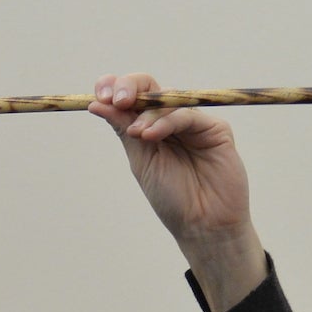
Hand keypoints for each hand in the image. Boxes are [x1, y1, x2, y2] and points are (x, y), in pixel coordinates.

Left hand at [89, 72, 266, 311]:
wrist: (203, 224)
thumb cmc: (172, 199)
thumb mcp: (141, 161)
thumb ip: (123, 130)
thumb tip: (96, 104)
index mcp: (150, 128)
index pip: (132, 97)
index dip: (115, 88)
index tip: (99, 95)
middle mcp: (170, 121)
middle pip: (149, 87)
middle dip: (129, 87)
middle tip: (116, 100)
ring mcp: (193, 123)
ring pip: (167, 99)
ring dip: (147, 112)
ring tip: (137, 134)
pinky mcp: (215, 129)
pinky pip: (188, 114)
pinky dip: (167, 121)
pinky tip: (151, 136)